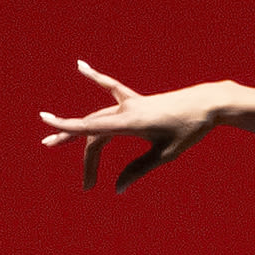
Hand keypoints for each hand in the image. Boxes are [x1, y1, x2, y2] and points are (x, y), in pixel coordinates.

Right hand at [37, 61, 233, 191]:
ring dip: (80, 132)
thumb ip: (138, 170)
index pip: (92, 128)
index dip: (67, 128)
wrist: (207, 104)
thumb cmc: (189, 131)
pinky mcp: (136, 101)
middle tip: (87, 185)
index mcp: (131, 123)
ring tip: (56, 140)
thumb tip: (117, 188)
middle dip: (87, 158)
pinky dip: (95, 78)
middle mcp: (126, 110)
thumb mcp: (165, 155)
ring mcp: (130, 103)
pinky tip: (80, 66)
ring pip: (98, 119)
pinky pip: (111, 88)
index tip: (47, 125)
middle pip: (94, 133)